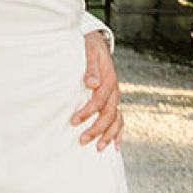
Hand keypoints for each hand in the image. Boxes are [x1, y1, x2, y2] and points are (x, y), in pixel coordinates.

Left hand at [73, 33, 122, 150]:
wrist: (97, 44)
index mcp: (109, 80)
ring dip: (108, 135)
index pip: (99, 100)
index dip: (87, 112)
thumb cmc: (90, 48)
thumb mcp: (90, 52)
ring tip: (98, 148)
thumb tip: (91, 83)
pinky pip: (120, 119)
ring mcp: (115, 98)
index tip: (73, 121)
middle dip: (96, 129)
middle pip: (109, 114)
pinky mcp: (113, 101)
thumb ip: (90, 68)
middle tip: (82, 140)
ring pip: (116, 120)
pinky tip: (115, 145)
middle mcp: (114, 91)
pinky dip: (118, 133)